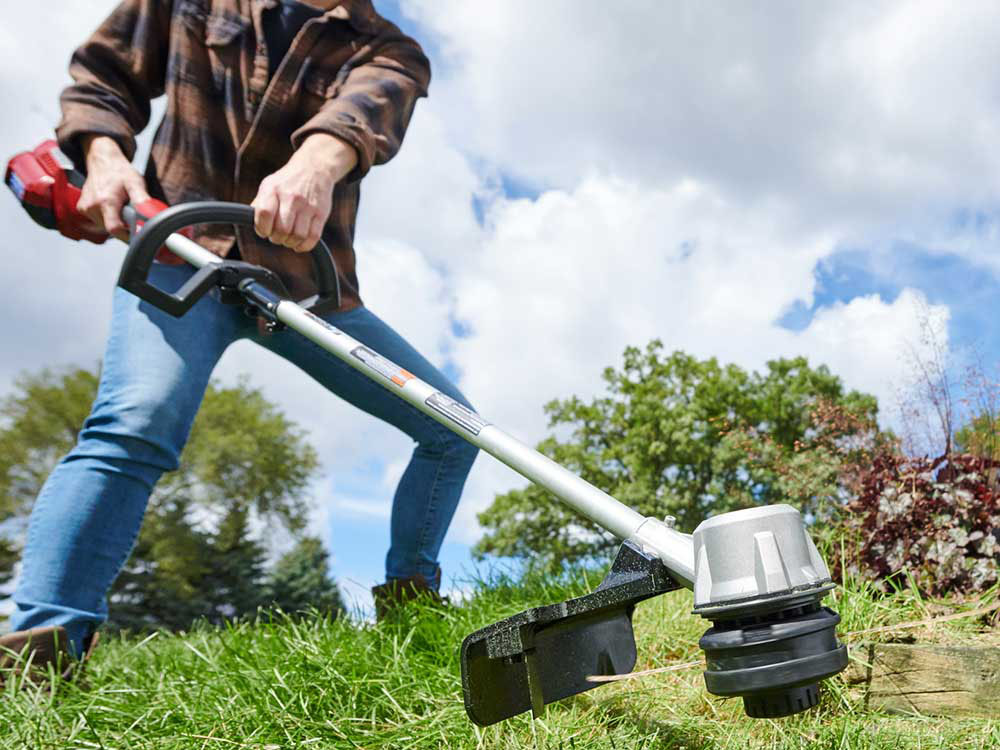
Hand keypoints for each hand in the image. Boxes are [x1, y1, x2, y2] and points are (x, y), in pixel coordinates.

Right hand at [77, 135, 150, 240]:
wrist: (102, 161)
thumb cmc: (120, 172)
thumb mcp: (136, 183)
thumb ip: (142, 200)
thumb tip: (149, 215)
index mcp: (106, 201)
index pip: (115, 230)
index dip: (128, 235)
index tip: (137, 233)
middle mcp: (92, 206)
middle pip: (111, 229)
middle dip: (124, 226)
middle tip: (129, 212)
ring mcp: (85, 208)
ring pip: (105, 226)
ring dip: (116, 221)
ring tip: (119, 206)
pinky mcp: (82, 209)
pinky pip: (99, 221)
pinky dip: (107, 217)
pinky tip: (111, 206)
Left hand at [251, 133, 357, 252]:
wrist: (315, 168)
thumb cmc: (287, 181)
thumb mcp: (269, 185)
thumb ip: (259, 203)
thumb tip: (250, 222)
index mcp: (274, 189)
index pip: (264, 214)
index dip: (262, 228)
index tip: (264, 231)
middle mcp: (291, 197)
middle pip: (282, 229)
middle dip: (276, 238)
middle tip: (277, 235)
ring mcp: (308, 206)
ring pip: (297, 236)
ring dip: (290, 243)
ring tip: (288, 239)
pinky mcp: (321, 213)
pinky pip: (313, 237)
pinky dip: (304, 246)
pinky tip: (299, 243)